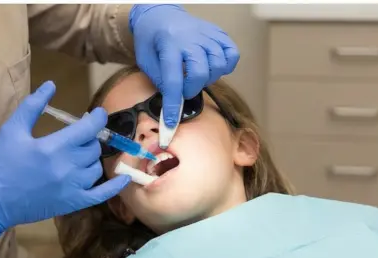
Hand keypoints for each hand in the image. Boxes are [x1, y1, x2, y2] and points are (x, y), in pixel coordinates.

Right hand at [0, 81, 130, 238]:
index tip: (96, 114)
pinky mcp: (73, 203)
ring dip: (90, 159)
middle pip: (93, 147)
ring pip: (96, 167)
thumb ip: (32, 106)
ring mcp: (73, 187)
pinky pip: (102, 194)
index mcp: (55, 147)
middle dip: (88, 139)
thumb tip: (51, 85)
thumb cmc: (1, 163)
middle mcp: (68, 167)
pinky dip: (114, 186)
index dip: (96, 118)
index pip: (89, 128)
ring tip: (79, 156)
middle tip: (77, 138)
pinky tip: (123, 178)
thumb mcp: (12, 130)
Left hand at [130, 4, 239, 126]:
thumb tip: (173, 101)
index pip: (173, 80)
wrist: (160, 15)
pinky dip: (226, 66)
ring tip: (196, 77)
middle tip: (183, 90)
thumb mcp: (145, 60)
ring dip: (208, 78)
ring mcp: (207, 35)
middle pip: (201, 73)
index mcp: (168, 45)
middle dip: (191, 89)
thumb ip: (160, 79)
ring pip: (218, 65)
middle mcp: (190, 39)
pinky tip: (212, 68)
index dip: (173, 105)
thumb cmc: (151, 40)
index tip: (170, 123)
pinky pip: (231, 54)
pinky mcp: (218, 34)